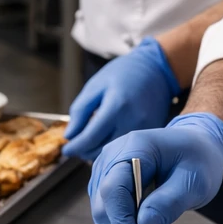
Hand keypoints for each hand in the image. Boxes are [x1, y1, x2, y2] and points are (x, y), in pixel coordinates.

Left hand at [63, 38, 180, 161]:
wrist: (157, 70)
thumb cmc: (124, 74)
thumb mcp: (96, 86)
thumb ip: (80, 111)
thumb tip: (70, 135)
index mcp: (117, 107)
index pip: (91, 138)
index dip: (75, 147)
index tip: (66, 149)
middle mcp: (133, 121)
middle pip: (102, 150)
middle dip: (85, 151)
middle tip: (77, 145)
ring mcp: (145, 129)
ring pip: (116, 153)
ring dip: (99, 152)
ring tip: (91, 142)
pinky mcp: (151, 133)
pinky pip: (128, 148)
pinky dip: (114, 148)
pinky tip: (107, 139)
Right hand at [88, 113, 222, 223]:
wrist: (196, 147)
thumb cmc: (198, 159)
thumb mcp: (194, 180)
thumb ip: (170, 201)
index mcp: (132, 148)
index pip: (113, 191)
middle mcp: (110, 160)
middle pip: (104, 208)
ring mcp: (106, 174)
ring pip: (105, 219)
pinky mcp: (110, 188)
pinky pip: (112, 218)